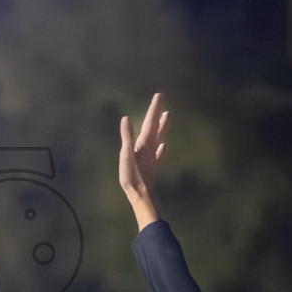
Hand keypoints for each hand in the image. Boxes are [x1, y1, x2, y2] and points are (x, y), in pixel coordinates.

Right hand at [118, 92, 166, 230]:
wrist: (141, 195)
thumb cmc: (132, 176)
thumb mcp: (126, 155)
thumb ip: (126, 137)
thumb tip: (125, 118)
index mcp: (144, 142)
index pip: (150, 121)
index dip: (154, 108)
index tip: (159, 95)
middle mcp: (150, 147)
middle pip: (155, 126)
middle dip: (157, 112)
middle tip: (161, 99)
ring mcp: (151, 156)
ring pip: (158, 136)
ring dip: (162, 126)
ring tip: (166, 115)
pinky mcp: (150, 165)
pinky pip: (158, 153)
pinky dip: (161, 147)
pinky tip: (164, 146)